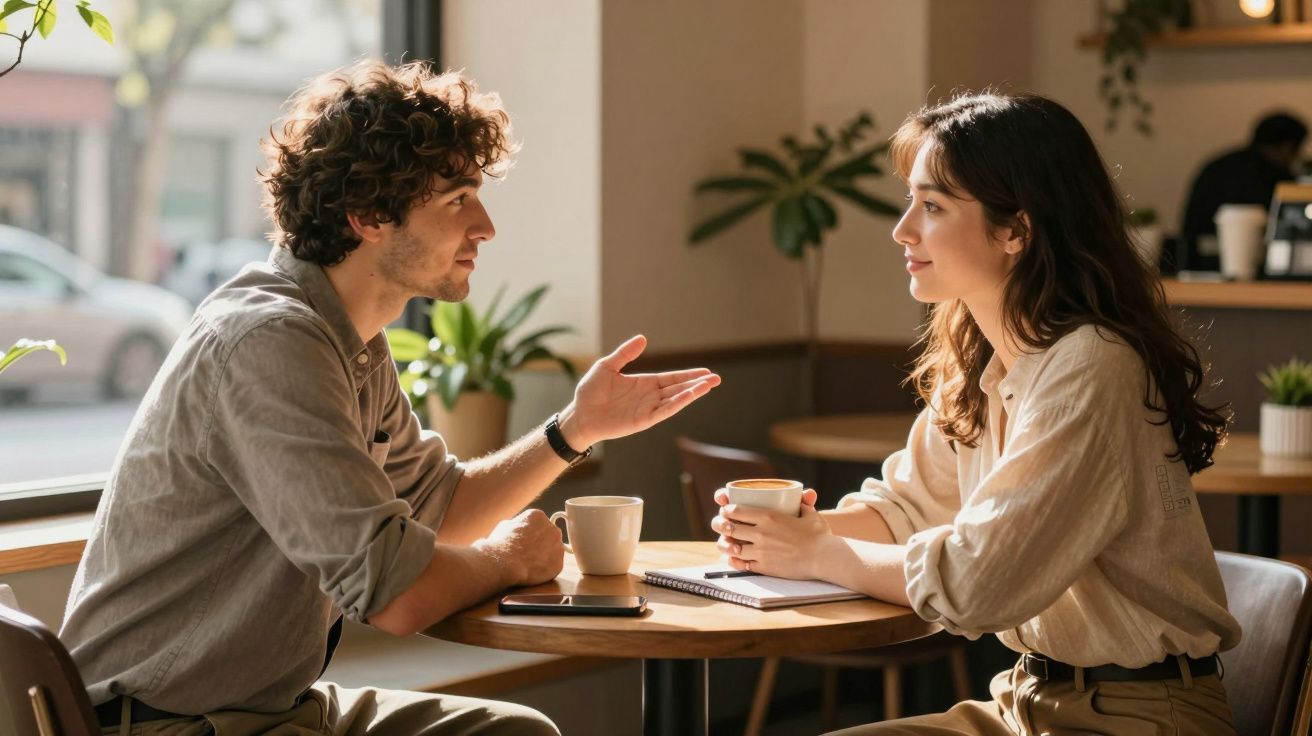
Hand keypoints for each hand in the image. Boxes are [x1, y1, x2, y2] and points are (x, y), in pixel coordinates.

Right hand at [474, 509, 564, 586]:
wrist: (504, 562)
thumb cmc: (501, 543)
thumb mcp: (505, 526)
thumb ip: (517, 525)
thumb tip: (517, 528)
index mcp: (539, 516)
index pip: (538, 524)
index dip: (530, 534)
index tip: (523, 541)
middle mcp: (553, 529)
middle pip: (550, 536)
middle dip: (541, 543)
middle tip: (528, 552)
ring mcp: (558, 547)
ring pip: (553, 551)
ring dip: (545, 556)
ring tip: (529, 563)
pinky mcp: (559, 564)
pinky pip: (554, 566)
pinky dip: (546, 569)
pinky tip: (533, 571)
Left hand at [558, 335, 720, 448]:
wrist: (579, 415)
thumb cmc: (590, 392)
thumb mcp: (607, 366)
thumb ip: (625, 354)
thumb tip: (643, 338)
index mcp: (644, 383)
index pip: (672, 378)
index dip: (689, 375)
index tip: (706, 372)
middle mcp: (650, 396)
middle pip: (679, 388)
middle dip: (698, 384)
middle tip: (717, 379)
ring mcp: (648, 409)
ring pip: (675, 400)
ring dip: (692, 393)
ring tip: (708, 386)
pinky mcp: (642, 420)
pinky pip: (663, 411)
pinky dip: (677, 404)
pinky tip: (688, 396)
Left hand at [709, 488, 827, 578]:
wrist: (825, 558)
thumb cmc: (820, 535)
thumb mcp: (810, 514)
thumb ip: (804, 505)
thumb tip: (805, 497)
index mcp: (768, 516)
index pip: (736, 510)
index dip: (726, 510)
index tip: (725, 511)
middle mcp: (761, 533)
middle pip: (729, 528)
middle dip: (719, 525)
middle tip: (720, 525)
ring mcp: (761, 551)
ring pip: (731, 546)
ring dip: (725, 543)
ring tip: (724, 542)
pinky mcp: (764, 567)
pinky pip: (742, 564)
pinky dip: (735, 560)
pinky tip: (734, 557)